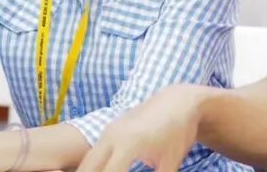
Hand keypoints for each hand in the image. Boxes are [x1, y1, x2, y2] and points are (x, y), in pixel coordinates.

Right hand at [77, 86, 204, 171]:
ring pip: (87, 160)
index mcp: (129, 143)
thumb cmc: (178, 132)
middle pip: (88, 168)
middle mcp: (114, 135)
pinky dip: (93, 166)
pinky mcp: (110, 129)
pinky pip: (94, 152)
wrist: (179, 101)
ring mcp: (110, 130)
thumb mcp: (171, 161)